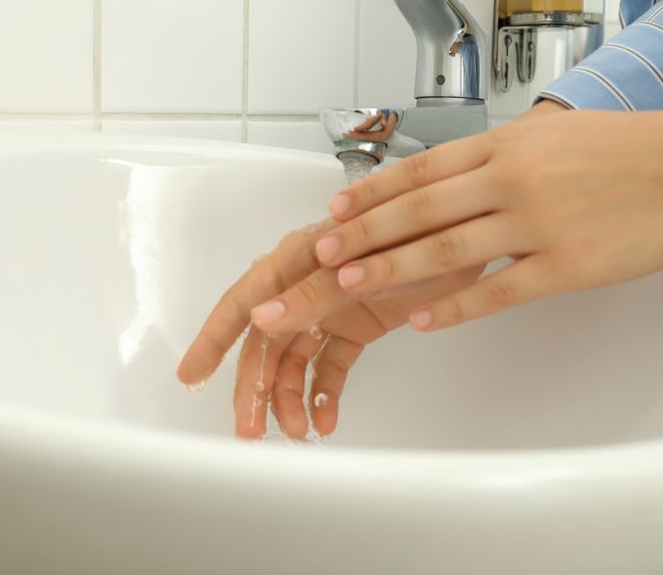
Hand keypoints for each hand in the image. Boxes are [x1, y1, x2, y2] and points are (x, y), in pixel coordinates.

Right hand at [177, 219, 479, 439]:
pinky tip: (326, 419)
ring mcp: (331, 306)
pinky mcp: (358, 324)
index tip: (189, 375)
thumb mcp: (366, 264)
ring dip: (290, 397)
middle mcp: (307, 283)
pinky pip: (330, 364)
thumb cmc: (420, 231)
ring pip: (295, 359)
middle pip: (267, 342)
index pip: (244, 302)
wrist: (473, 230)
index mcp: (299, 259)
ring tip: (297, 433)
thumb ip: (313, 292)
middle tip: (249, 432)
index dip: (213, 337)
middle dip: (254, 388)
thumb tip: (261, 320)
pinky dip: (325, 392)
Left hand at [250, 107, 662, 332]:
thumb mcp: (552, 130)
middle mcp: (511, 179)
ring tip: (349, 287)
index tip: (334, 212)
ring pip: (445, 251)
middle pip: (418, 211)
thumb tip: (454, 168)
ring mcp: (537, 223)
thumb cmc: (626, 148)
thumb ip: (499, 152)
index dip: (370, 194)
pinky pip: (498, 292)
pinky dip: (455, 309)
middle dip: (361, 236)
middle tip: (319, 256)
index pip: (419, 170)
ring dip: (390, 271)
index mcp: (504, 144)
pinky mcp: (567, 266)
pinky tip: (422, 324)